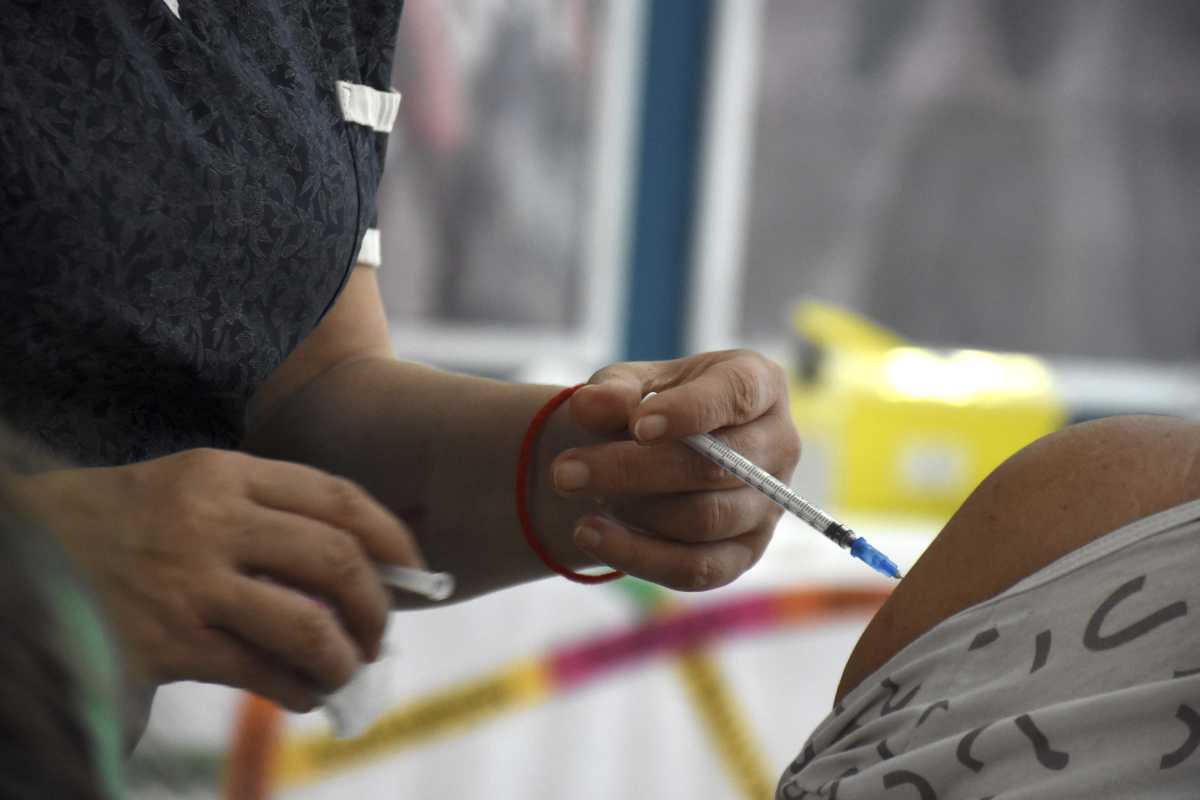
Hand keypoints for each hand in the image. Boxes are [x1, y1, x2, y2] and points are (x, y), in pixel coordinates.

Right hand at [12, 448, 423, 711]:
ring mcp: (190, 584)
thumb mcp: (190, 485)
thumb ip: (265, 511)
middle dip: (376, 605)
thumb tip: (355, 560)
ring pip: (307, 626)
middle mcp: (213, 522)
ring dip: (344, 658)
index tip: (413, 566)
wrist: (20, 552)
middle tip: (381, 630)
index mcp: (224, 473)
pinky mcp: (168, 644)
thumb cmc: (119, 520)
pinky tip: (304, 694)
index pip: (338, 498)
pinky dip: (298, 691)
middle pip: (337, 562)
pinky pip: (261, 674)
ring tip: (347, 668)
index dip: (391, 537)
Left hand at [550, 349, 800, 590]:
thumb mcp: (626, 385)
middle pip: (714, 467)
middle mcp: (778, 444)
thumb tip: (594, 405)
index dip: (689, 413)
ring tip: (574, 490)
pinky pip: (697, 569)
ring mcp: (767, 505)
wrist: (647, 455)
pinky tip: (589, 534)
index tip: (638, 426)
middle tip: (564, 471)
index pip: (736, 397)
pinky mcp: (744, 554)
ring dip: (632, 510)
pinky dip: (638, 557)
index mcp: (757, 384)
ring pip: (703, 519)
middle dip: (633, 470)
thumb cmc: (646, 407)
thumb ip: (611, 391)